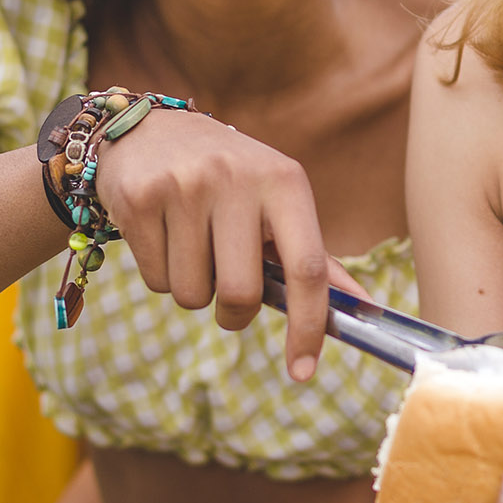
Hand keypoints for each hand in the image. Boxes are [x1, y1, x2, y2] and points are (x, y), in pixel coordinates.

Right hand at [91, 109, 334, 381]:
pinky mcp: (140, 198)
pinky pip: (155, 280)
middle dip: (234, 312)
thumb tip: (363, 307)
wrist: (147, 131)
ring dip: (194, 290)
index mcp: (284, 180)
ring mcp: (184, 186)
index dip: (309, 326)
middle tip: (228, 291)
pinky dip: (161, 274)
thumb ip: (315, 257)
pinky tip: (162, 234)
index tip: (302, 371)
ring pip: (193, 295)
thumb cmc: (229, 179)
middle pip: (241, 293)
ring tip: (191, 245)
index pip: (307, 268)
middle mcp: (236, 178)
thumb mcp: (277, 201)